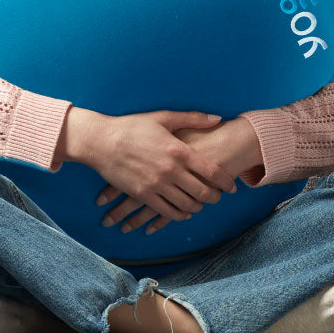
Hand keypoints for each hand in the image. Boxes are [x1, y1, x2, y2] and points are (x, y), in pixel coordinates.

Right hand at [85, 110, 238, 235]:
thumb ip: (192, 118)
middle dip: (215, 197)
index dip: (225, 181)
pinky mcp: (143, 195)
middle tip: (219, 197)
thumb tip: (216, 118)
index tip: (232, 186)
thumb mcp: (163, 117)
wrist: (101, 141)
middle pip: (203, 191)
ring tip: (202, 204)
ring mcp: (156, 185)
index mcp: (178, 150)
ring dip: (198, 207)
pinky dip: (179, 215)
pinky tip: (184, 212)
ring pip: (187, 204)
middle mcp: (170, 170)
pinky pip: (167, 212)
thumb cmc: (133, 126)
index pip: (211, 171)